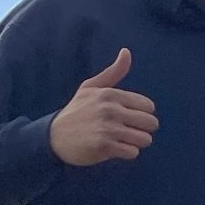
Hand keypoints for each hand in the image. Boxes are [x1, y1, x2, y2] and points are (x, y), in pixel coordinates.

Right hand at [48, 49, 157, 165]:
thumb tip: (126, 51)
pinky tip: (114, 149)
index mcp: (110, 94)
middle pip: (151, 123)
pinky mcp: (104, 146)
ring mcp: (107, 128)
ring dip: (135, 143)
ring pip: (145, 139)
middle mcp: (110, 109)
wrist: (53, 137)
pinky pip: (132, 152)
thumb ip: (113, 72)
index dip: (141, 114)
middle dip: (142, 130)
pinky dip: (127, 153)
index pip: (148, 106)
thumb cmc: (76, 111)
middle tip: (126, 131)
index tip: (127, 117)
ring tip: (120, 140)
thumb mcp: (91, 87)